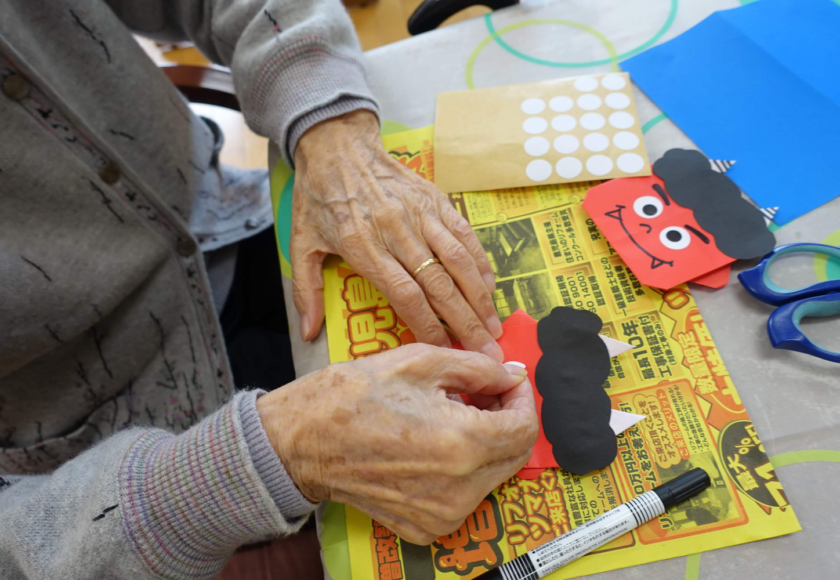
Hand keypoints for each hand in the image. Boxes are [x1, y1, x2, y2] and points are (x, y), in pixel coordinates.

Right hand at [256, 344, 537, 543]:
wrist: (301, 441)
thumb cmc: (352, 396)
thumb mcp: (420, 361)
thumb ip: (478, 367)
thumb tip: (510, 375)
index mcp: (462, 443)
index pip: (525, 427)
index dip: (522, 397)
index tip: (507, 380)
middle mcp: (460, 489)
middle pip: (515, 455)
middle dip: (507, 419)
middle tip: (481, 393)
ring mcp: (443, 515)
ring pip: (493, 476)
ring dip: (486, 444)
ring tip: (452, 415)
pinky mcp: (427, 528)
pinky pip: (466, 496)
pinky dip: (463, 469)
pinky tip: (435, 444)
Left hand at [292, 110, 502, 360]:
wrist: (337, 143)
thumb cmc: (319, 196)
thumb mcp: (301, 242)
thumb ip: (306, 289)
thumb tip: (310, 331)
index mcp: (364, 247)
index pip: (405, 295)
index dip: (429, 326)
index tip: (443, 350)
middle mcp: (396, 232)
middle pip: (438, 285)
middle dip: (464, 322)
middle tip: (485, 351)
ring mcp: (419, 214)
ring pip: (457, 261)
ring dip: (479, 296)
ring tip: (494, 325)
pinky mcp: (434, 199)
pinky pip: (463, 234)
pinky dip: (479, 260)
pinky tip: (490, 284)